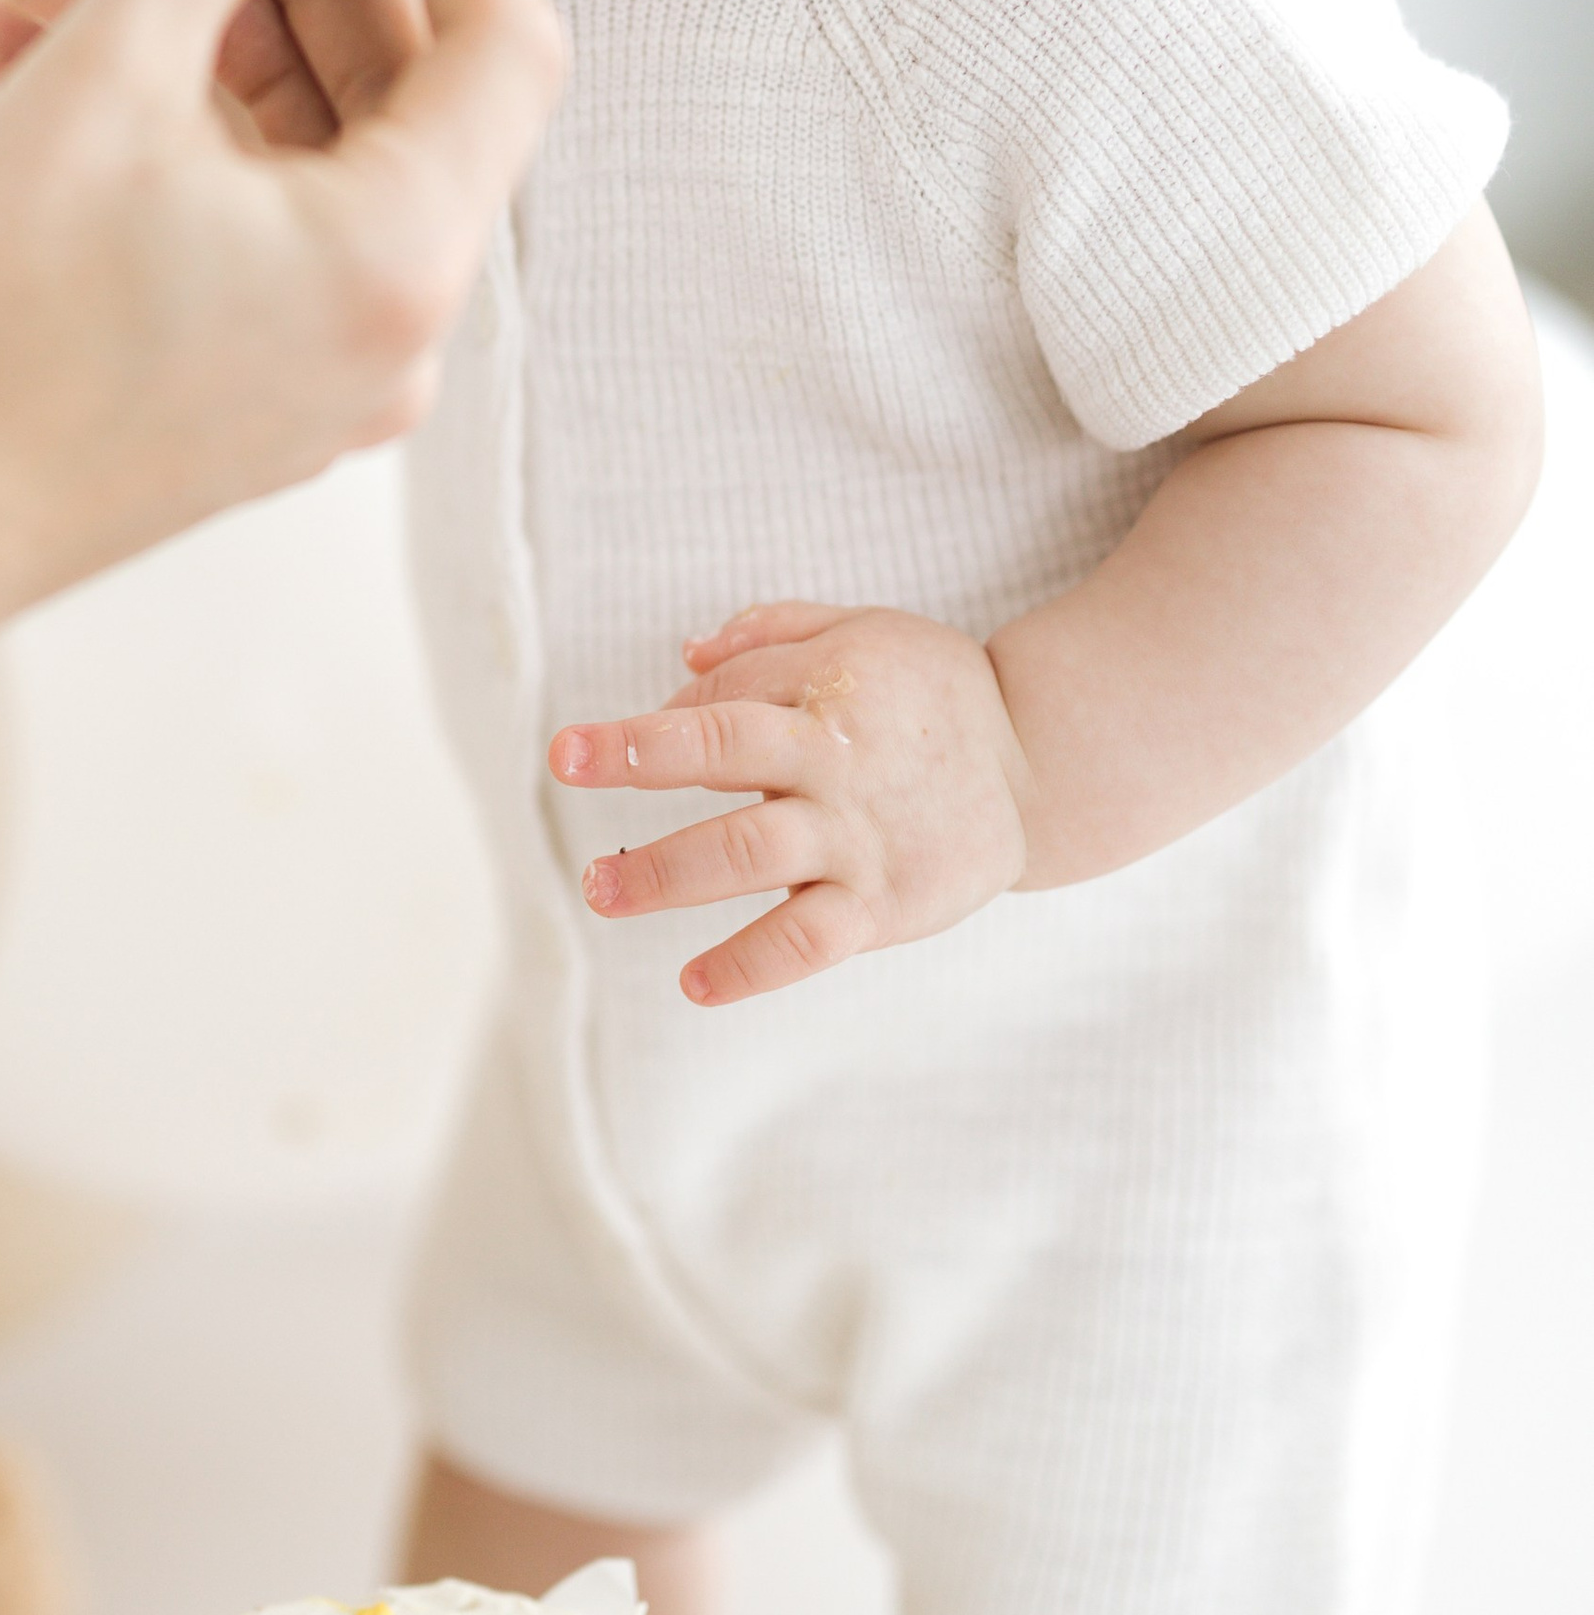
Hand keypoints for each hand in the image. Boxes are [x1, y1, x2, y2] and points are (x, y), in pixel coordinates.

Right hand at [0, 0, 562, 633]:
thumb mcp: (93, 85)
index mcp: (396, 262)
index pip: (507, 45)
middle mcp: (387, 337)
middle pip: (414, 99)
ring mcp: (318, 378)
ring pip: (325, 158)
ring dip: (235, 40)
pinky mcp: (243, 396)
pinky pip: (260, 228)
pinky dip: (194, 133)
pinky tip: (70, 58)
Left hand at [550, 600, 1031, 1004]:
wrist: (1045, 765)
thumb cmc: (938, 692)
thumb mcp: (864, 631)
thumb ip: (770, 637)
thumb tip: (680, 661)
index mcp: (829, 691)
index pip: (716, 708)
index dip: (643, 733)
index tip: (573, 752)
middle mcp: (837, 764)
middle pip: (723, 765)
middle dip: (637, 776)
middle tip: (569, 799)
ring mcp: (859, 839)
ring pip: (751, 855)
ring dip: (668, 875)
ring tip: (604, 891)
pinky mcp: (883, 905)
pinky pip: (807, 940)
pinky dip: (749, 965)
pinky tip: (695, 983)